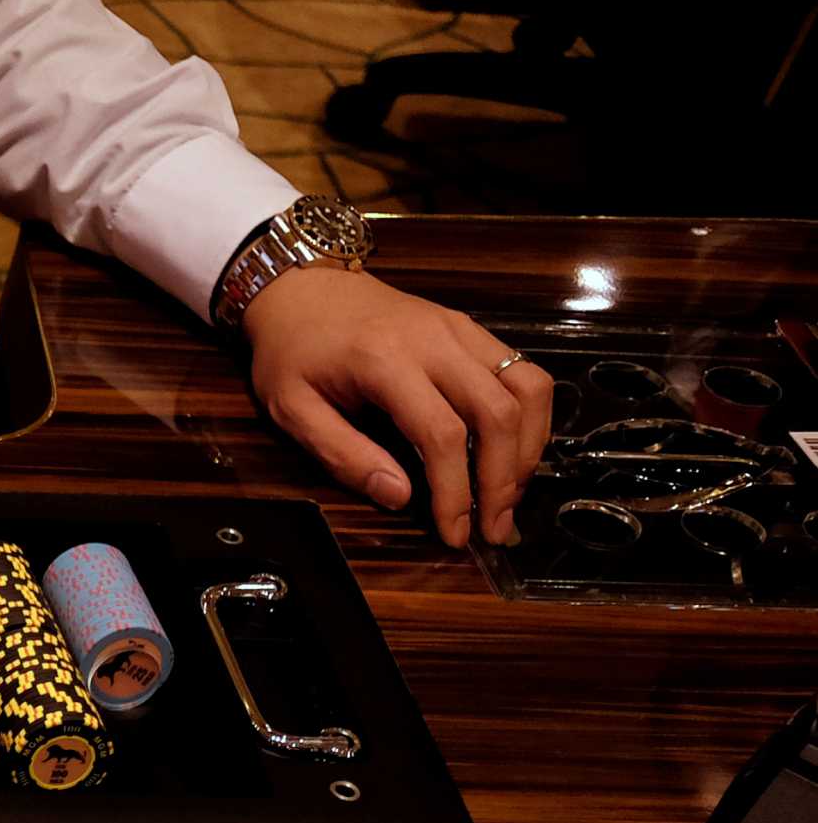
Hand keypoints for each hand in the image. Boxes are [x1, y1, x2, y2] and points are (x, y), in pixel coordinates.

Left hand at [241, 266, 552, 548]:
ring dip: (528, 447)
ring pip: (526, 388)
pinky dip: (530, 416)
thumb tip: (399, 497)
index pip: (440, 434)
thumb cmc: (293, 351)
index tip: (455, 532)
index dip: (455, 491)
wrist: (302, 290)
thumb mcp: (293, 410)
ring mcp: (461, 329)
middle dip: (503, 479)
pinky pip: (523, 371)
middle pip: (496, 413)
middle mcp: (435, 340)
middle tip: (494, 526)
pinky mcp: (472, 329)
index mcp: (385, 361)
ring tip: (510, 494)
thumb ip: (343, 455)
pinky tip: (514, 451)